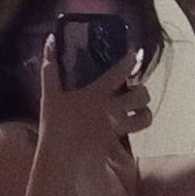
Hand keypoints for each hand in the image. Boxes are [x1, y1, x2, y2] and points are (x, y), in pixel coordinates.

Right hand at [37, 39, 145, 166]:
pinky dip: (130, 141)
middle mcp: (112, 109)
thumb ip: (50, 67)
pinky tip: (127, 139)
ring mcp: (116, 128)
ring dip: (145, 114)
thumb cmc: (53, 125)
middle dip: (143, 91)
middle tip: (137, 90)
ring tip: (140, 113)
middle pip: (140, 94)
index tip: (135, 54)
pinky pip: (130, 142)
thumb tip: (50, 39)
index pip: (120, 71)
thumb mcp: (49, 94)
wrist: (59, 157)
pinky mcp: (116, 145)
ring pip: (144, 118)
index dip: (130, 60)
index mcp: (98, 93)